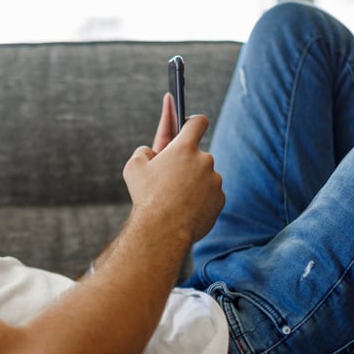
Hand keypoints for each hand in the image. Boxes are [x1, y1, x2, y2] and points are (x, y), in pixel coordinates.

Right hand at [123, 102, 223, 244]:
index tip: (189, 126)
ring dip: (193, 182)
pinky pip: (210, 194)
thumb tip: (152, 152)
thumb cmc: (146, 197)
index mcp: (184, 148)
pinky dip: (200, 199)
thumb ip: (144, 151)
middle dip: (186, 163)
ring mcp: (215, 181)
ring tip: (175, 199)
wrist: (163, 230)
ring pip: (204, 176)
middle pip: (198, 155)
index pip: (197, 122)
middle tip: (170, 177)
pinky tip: (185, 209)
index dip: (193, 123)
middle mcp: (204, 160)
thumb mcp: (134, 167)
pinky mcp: (220, 199)